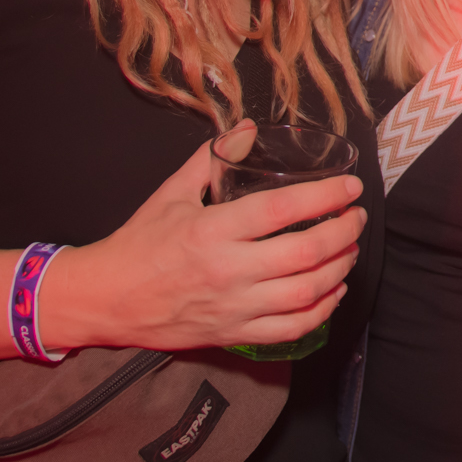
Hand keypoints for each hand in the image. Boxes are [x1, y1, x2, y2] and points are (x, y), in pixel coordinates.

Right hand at [46, 124, 367, 353]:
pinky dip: (322, 310)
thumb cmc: (139, 243)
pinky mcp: (234, 334)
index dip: (325, 196)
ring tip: (350, 249)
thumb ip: (214, 158)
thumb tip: (249, 127)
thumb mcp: (172, 193)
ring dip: (339, 269)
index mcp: (211, 231)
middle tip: (356, 217)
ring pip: (305, 293)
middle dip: (343, 232)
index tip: (350, 187)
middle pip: (304, 254)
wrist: (104, 300)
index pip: (281, 210)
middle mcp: (227, 271)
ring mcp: (233, 307)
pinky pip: (291, 329)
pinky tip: (333, 291)